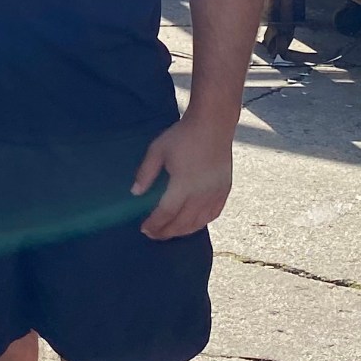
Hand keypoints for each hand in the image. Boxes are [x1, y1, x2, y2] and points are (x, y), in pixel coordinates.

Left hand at [132, 117, 235, 239]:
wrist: (213, 125)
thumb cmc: (183, 136)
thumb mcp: (158, 150)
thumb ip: (146, 173)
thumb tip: (135, 192)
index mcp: (183, 186)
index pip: (166, 214)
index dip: (154, 224)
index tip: (144, 229)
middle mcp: (201, 194)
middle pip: (182, 223)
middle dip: (166, 232)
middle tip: (153, 234)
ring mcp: (215, 194)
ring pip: (198, 223)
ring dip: (182, 231)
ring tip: (169, 232)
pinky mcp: (225, 191)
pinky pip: (213, 215)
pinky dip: (201, 223)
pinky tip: (192, 224)